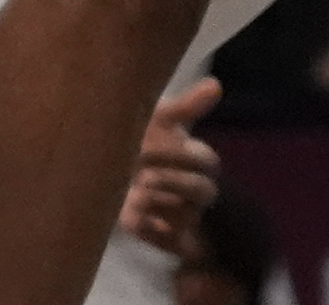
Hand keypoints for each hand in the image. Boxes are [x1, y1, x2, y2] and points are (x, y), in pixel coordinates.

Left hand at [118, 78, 220, 253]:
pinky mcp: (168, 239)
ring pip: (187, 217)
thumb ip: (185, 106)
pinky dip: (151, 232)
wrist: (112, 169)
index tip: (152, 146)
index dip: (183, 156)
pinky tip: (128, 217)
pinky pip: (171, 243)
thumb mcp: (159, 119)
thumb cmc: (144, 138)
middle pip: (203, 192)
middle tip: (144, 176)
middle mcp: (196, 190)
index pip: (206, 160)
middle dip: (175, 183)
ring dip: (162, 206)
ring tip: (135, 195)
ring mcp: (184, 216)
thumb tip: (215, 85)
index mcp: (197, 159)